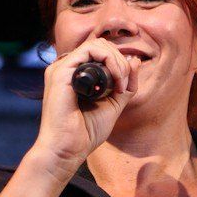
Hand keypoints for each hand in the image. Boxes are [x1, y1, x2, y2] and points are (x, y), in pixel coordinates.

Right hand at [34, 38, 140, 174]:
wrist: (67, 151)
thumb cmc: (84, 133)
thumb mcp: (113, 105)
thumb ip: (124, 84)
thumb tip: (135, 60)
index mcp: (74, 75)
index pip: (100, 53)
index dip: (119, 63)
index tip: (125, 87)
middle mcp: (66, 68)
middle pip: (100, 45)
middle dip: (120, 61)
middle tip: (124, 85)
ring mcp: (61, 68)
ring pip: (97, 45)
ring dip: (117, 61)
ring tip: (121, 84)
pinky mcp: (61, 72)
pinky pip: (90, 50)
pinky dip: (110, 61)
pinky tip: (115, 81)